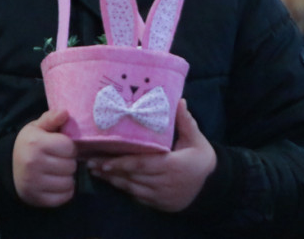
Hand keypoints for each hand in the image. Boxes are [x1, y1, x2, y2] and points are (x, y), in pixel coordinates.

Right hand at [12, 109, 77, 206]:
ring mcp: (34, 183)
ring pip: (69, 182)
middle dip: (68, 162)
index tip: (62, 147)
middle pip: (70, 165)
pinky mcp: (37, 198)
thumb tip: (65, 112)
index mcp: (36, 143)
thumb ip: (51, 118)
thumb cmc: (28, 145)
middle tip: (59, 160)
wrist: (7, 167)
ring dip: (67, 177)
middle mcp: (33, 163)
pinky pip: (65, 197)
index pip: (69, 147)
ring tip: (58, 171)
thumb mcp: (36, 127)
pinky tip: (56, 183)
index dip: (69, 147)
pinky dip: (65, 191)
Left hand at [87, 99, 216, 211]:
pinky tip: (112, 181)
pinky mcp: (159, 204)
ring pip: (132, 188)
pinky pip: (137, 197)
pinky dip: (124, 190)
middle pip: (132, 177)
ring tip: (95, 171)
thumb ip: (185, 121)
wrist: (212, 186)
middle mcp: (164, 183)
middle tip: (90, 163)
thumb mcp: (197, 139)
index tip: (105, 161)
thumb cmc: (202, 159)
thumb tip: (179, 100)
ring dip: (113, 181)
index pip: (142, 164)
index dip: (122, 164)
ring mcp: (161, 196)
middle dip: (110, 171)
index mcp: (172, 165)